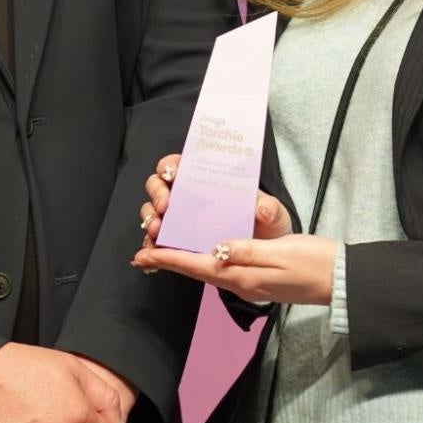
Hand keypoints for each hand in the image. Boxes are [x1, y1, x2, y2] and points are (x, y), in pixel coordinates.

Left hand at [130, 232, 338, 305]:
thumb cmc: (313, 263)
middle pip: (196, 271)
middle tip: (143, 253)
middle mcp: (240, 283)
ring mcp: (249, 282)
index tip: (141, 255)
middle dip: (169, 261)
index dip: (168, 259)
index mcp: (242, 277)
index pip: (197, 267)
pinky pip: (221, 269)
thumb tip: (215, 250)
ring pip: (207, 270)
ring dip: (184, 261)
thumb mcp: (280, 253)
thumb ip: (247, 251)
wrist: (340, 279)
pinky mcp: (258, 278)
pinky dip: (203, 260)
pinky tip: (202, 250)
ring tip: (164, 250)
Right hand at [136, 153, 291, 255]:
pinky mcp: (176, 245)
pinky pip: (155, 242)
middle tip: (164, 207)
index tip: (172, 174)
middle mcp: (188, 198)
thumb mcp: (273, 215)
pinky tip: (151, 256)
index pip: (180, 164)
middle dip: (156, 193)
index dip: (170, 166)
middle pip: (158, 185)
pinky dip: (150, 248)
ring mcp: (179, 221)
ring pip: (151, 211)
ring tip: (157, 232)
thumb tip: (262, 209)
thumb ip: (269, 209)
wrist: (266, 258)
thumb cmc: (266, 228)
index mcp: (207, 181)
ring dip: (149, 219)